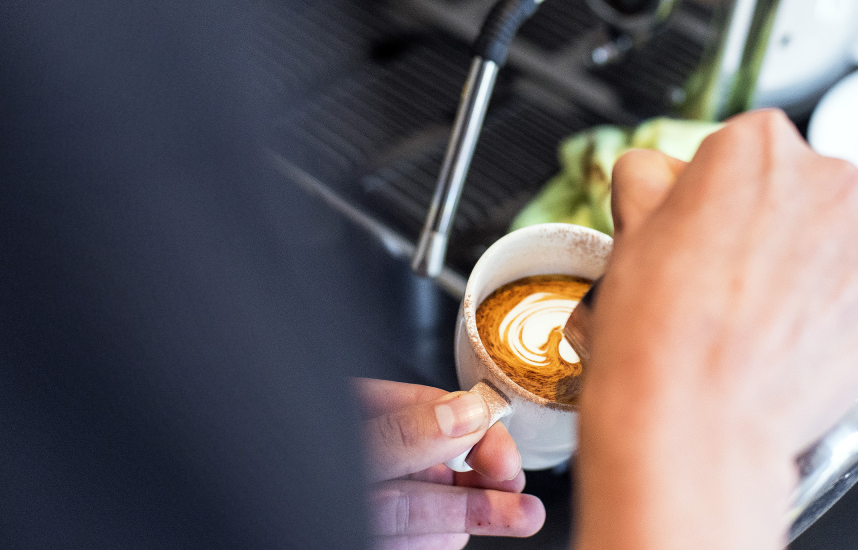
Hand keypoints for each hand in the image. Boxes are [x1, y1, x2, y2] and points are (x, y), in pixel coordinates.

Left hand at [355, 378, 544, 549]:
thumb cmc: (249, 491)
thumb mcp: (347, 447)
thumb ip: (400, 433)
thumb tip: (464, 413)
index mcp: (346, 414)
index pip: (420, 405)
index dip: (469, 421)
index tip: (501, 448)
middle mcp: (358, 456)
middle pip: (432, 457)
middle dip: (483, 470)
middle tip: (516, 480)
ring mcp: (359, 500)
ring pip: (423, 503)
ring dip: (476, 509)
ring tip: (524, 515)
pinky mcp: (368, 534)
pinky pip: (404, 537)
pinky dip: (435, 538)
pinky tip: (459, 535)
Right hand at [576, 110, 857, 549]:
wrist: (695, 416)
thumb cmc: (661, 331)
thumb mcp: (628, 228)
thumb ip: (648, 180)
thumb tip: (658, 177)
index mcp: (755, 145)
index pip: (730, 152)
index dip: (703, 198)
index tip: (694, 232)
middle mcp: (829, 176)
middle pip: (784, 189)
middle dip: (755, 224)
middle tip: (717, 278)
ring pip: (821, 236)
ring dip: (792, 261)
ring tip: (749, 314)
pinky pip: (845, 282)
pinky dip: (826, 300)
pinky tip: (784, 333)